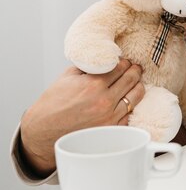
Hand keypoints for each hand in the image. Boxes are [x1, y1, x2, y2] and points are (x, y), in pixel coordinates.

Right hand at [20, 59, 143, 176]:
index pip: (120, 66)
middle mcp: (104, 101)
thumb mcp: (67, 77)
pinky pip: (130, 113)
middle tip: (136, 68)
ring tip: (136, 81)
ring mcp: (110, 117)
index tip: (125, 61)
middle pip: (131, 79)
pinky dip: (131, 104)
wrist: (42, 132)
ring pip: (136, 95)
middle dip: (135, 70)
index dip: (125, 61)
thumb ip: (89, 65)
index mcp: (93, 85)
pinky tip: (128, 99)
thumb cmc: (53, 105)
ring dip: (137, 85)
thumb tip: (105, 57)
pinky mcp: (111, 130)